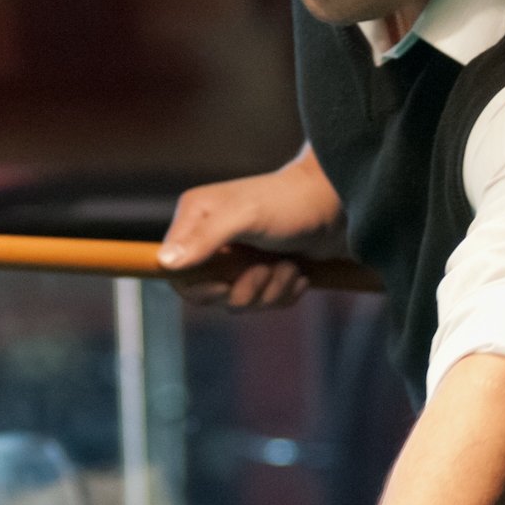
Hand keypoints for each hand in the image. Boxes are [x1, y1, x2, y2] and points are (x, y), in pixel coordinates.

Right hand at [158, 145, 345, 310]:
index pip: (175, 272)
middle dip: (245, 290)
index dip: (198, 288)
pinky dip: (285, 291)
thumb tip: (165, 263)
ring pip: (242, 301)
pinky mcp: (265, 268)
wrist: (339, 204)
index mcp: (196, 218)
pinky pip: (266, 301)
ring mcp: (240, 255)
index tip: (225, 286)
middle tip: (267, 269)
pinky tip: (299, 270)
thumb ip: (204, 239)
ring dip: (272, 288)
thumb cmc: (290, 203)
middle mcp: (213, 238)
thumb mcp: (245, 217)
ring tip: (290, 263)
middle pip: (210, 294)